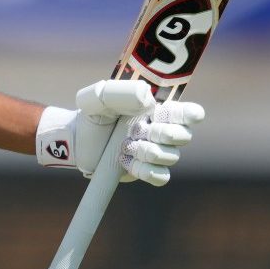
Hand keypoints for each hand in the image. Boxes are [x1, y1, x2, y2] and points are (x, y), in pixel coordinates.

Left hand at [36, 80, 204, 185]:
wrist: (78, 140)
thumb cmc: (93, 113)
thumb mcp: (100, 97)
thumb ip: (120, 92)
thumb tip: (147, 99)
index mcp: (158, 109)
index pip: (188, 112)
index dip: (191, 114)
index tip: (185, 115)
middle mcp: (162, 130)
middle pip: (184, 136)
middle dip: (163, 134)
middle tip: (136, 130)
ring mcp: (157, 152)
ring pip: (172, 157)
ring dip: (147, 152)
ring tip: (123, 145)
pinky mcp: (148, 171)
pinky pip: (161, 177)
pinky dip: (145, 171)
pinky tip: (126, 162)